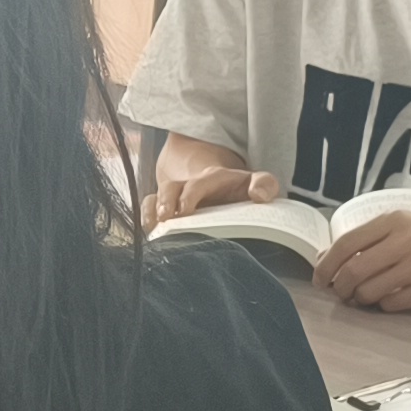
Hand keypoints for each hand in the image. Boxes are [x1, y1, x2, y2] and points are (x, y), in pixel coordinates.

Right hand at [145, 163, 277, 229]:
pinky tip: (147, 232)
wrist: (225, 186)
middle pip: (172, 187)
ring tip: (153, 226)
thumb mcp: (258, 182)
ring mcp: (176, 196)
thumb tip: (258, 195)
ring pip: (157, 196)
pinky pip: (149, 206)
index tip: (185, 210)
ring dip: (153, 210)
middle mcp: (190, 185)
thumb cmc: (241, 190)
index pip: (199, 182)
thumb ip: (265, 184)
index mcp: (212, 178)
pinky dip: (145, 216)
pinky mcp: (167, 207)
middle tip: (166, 218)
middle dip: (167, 201)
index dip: (190, 194)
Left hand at [315, 206, 410, 312]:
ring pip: (369, 291)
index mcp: (395, 221)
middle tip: (341, 294)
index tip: (320, 279)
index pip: (346, 244)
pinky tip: (392, 299)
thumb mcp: (408, 225)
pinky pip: (392, 304)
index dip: (326, 265)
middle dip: (340, 288)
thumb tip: (327, 258)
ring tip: (367, 297)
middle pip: (353, 271)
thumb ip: (371, 238)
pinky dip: (385, 305)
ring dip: (361, 299)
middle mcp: (407, 240)